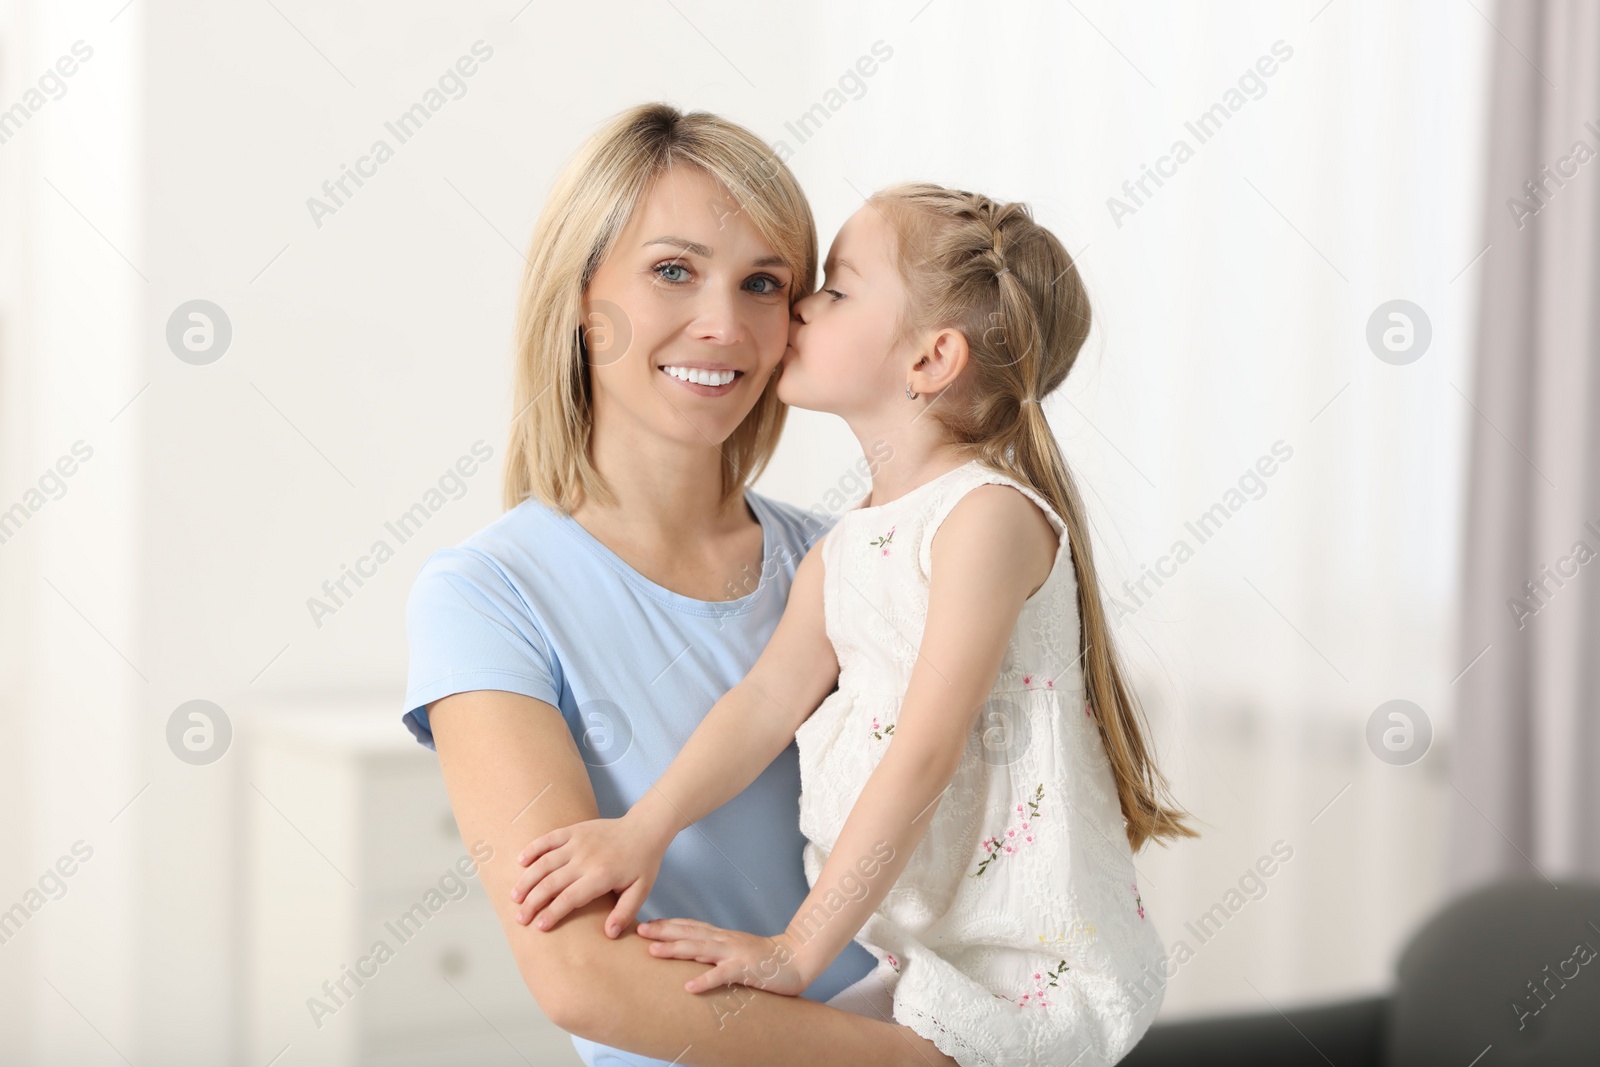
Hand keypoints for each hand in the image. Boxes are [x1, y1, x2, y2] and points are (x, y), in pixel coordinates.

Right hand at [511, 814, 667, 935]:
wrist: (645, 829)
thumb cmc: (642, 863)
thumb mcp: (641, 891)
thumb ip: (625, 913)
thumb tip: (609, 934)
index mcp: (601, 876)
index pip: (569, 898)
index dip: (552, 913)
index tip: (539, 927)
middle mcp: (586, 859)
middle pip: (551, 883)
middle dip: (533, 902)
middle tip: (520, 918)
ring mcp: (578, 842)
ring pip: (544, 862)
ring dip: (527, 879)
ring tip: (515, 896)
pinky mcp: (574, 830)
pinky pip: (549, 838)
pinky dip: (533, 849)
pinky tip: (520, 861)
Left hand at [637, 919, 812, 996]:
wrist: (796, 960)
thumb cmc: (764, 959)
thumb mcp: (735, 952)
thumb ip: (714, 951)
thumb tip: (689, 955)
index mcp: (722, 937)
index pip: (691, 926)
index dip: (668, 924)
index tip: (645, 923)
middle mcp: (725, 940)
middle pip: (689, 933)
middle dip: (663, 931)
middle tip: (639, 930)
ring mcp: (735, 953)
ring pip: (700, 949)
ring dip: (675, 949)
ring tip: (653, 951)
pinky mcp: (745, 969)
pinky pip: (722, 975)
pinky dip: (705, 979)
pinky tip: (689, 986)